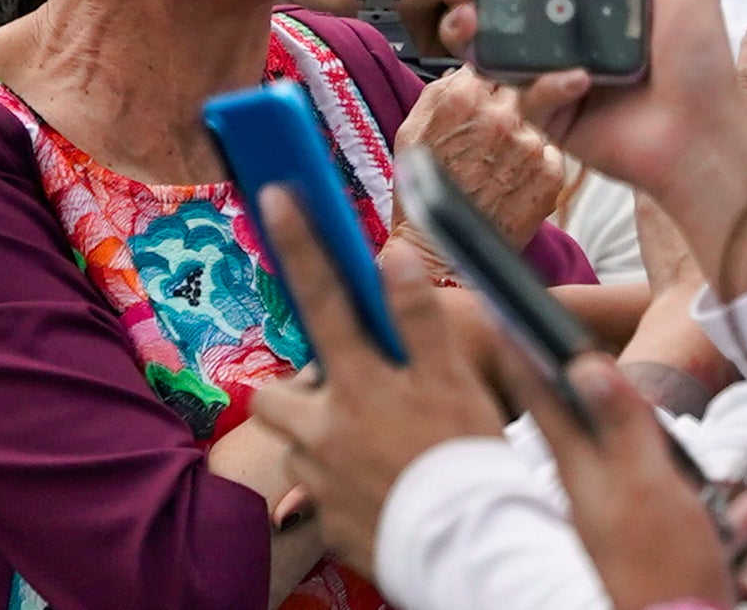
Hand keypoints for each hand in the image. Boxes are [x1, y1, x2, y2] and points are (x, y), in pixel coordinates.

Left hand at [251, 189, 505, 575]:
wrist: (470, 550)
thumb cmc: (467, 459)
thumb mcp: (452, 380)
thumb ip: (419, 317)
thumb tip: (390, 256)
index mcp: (356, 384)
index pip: (323, 296)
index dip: (300, 243)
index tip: (276, 195)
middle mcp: (322, 431)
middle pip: (276, 395)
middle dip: (295, 390)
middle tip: (342, 392)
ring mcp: (320, 481)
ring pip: (297, 446)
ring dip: (318, 439)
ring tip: (372, 446)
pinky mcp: (329, 524)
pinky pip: (317, 494)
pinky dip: (340, 485)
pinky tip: (382, 487)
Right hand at [395, 66, 564, 249]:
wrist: (440, 253)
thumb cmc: (421, 195)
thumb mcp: (412, 132)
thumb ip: (439, 92)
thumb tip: (465, 72)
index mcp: (462, 98)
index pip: (487, 70)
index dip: (484, 90)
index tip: (479, 108)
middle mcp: (500, 115)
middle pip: (515, 93)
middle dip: (504, 112)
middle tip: (486, 146)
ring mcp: (529, 144)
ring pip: (533, 125)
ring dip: (519, 141)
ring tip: (494, 173)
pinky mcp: (550, 173)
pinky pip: (549, 155)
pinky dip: (535, 167)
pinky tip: (512, 186)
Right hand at [442, 0, 746, 295]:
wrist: (706, 138)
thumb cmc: (702, 66)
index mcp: (589, 4)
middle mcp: (564, 38)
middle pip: (496, 8)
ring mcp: (553, 78)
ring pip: (491, 54)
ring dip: (472, 34)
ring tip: (471, 19)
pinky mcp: (553, 119)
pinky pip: (529, 99)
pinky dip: (548, 86)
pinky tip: (578, 79)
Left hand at [499, 348, 733, 609]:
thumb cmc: (662, 561)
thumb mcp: (646, 482)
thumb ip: (621, 422)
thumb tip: (586, 364)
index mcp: (582, 467)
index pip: (543, 397)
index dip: (524, 353)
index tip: (501, 312)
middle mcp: (590, 485)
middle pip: (575, 420)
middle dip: (566, 381)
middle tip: (545, 337)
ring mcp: (615, 510)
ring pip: (623, 450)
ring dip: (634, 423)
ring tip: (625, 394)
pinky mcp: (646, 533)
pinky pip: (668, 491)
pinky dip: (697, 486)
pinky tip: (746, 497)